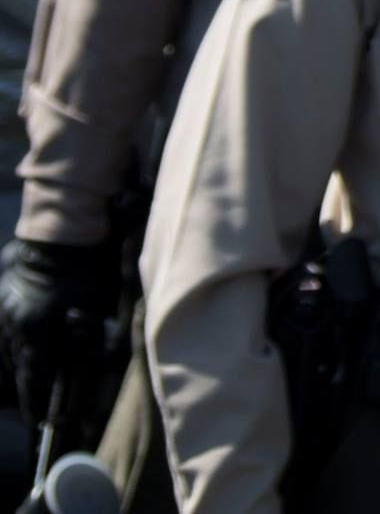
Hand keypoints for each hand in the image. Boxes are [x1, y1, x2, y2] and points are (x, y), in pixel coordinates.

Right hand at [0, 238, 119, 425]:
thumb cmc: (89, 267)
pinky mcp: (0, 297)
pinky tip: (19, 355)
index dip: (37, 401)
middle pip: (15, 367)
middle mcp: (13, 322)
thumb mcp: (97, 306)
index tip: (42, 421)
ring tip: (29, 386)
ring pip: (4, 350)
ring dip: (16, 368)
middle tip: (38, 410)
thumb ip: (89, 338)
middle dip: (27, 389)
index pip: (33, 375)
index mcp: (35, 326)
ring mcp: (2, 308)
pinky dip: (10, 347)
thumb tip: (91, 367)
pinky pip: (2, 332)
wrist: (63, 230)